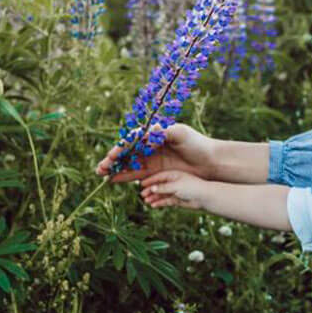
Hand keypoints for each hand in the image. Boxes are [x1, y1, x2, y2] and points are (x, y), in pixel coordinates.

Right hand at [97, 122, 215, 183]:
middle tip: (101, 167)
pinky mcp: (155, 171)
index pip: (132, 140)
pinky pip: (137, 174)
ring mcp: (152, 159)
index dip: (121, 148)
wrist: (210, 162)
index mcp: (154, 133)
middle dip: (113, 160)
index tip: (112, 156)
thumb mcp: (180, 134)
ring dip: (115, 169)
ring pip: (129, 164)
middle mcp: (150, 145)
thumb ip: (162, 132)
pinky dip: (125, 177)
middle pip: (127, 152)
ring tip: (102, 174)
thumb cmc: (197, 144)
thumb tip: (146, 133)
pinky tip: (114, 180)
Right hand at [137, 170, 209, 209]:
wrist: (205, 197)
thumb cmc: (192, 188)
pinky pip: (166, 201)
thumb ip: (163, 188)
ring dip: (154, 197)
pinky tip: (153, 205)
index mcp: (174, 175)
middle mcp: (174, 182)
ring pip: (162, 194)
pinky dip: (160, 203)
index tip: (141, 184)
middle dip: (150, 190)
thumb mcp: (176, 186)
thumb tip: (151, 188)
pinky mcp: (178, 199)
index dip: (150, 180)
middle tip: (142, 195)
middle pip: (159, 186)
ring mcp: (176, 191)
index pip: (159, 176)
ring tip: (146, 201)